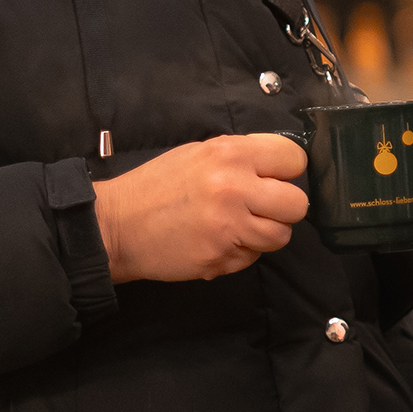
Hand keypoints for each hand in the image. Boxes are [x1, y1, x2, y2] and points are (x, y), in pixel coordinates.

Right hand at [94, 133, 310, 282]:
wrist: (115, 225)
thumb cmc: (156, 186)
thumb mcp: (199, 154)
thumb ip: (241, 156)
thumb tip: (278, 165)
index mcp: (231, 154)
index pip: (294, 159)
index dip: (287, 171)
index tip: (275, 178)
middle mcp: (234, 188)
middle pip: (297, 204)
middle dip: (284, 208)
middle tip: (262, 208)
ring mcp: (228, 226)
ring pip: (281, 236)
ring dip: (265, 234)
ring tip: (239, 227)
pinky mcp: (219, 258)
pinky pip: (252, 257)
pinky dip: (240, 253)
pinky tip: (217, 242)